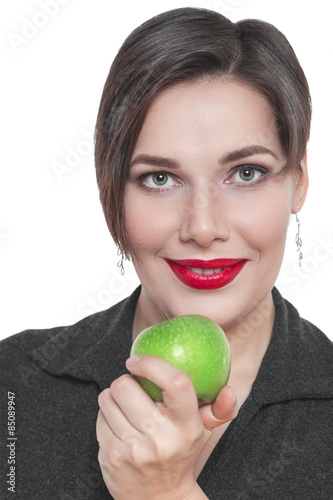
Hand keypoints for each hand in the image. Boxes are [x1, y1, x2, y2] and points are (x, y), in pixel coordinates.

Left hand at [96, 355, 237, 499]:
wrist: (159, 499)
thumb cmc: (180, 454)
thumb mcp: (202, 432)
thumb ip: (218, 409)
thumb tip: (229, 391)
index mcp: (187, 426)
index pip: (175, 382)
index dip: (152, 364)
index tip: (137, 360)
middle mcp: (160, 437)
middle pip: (126, 386)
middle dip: (126, 381)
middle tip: (133, 387)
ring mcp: (134, 449)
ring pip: (108, 398)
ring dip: (114, 397)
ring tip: (126, 406)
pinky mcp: (112, 457)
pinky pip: (100, 417)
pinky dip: (107, 415)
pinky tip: (119, 424)